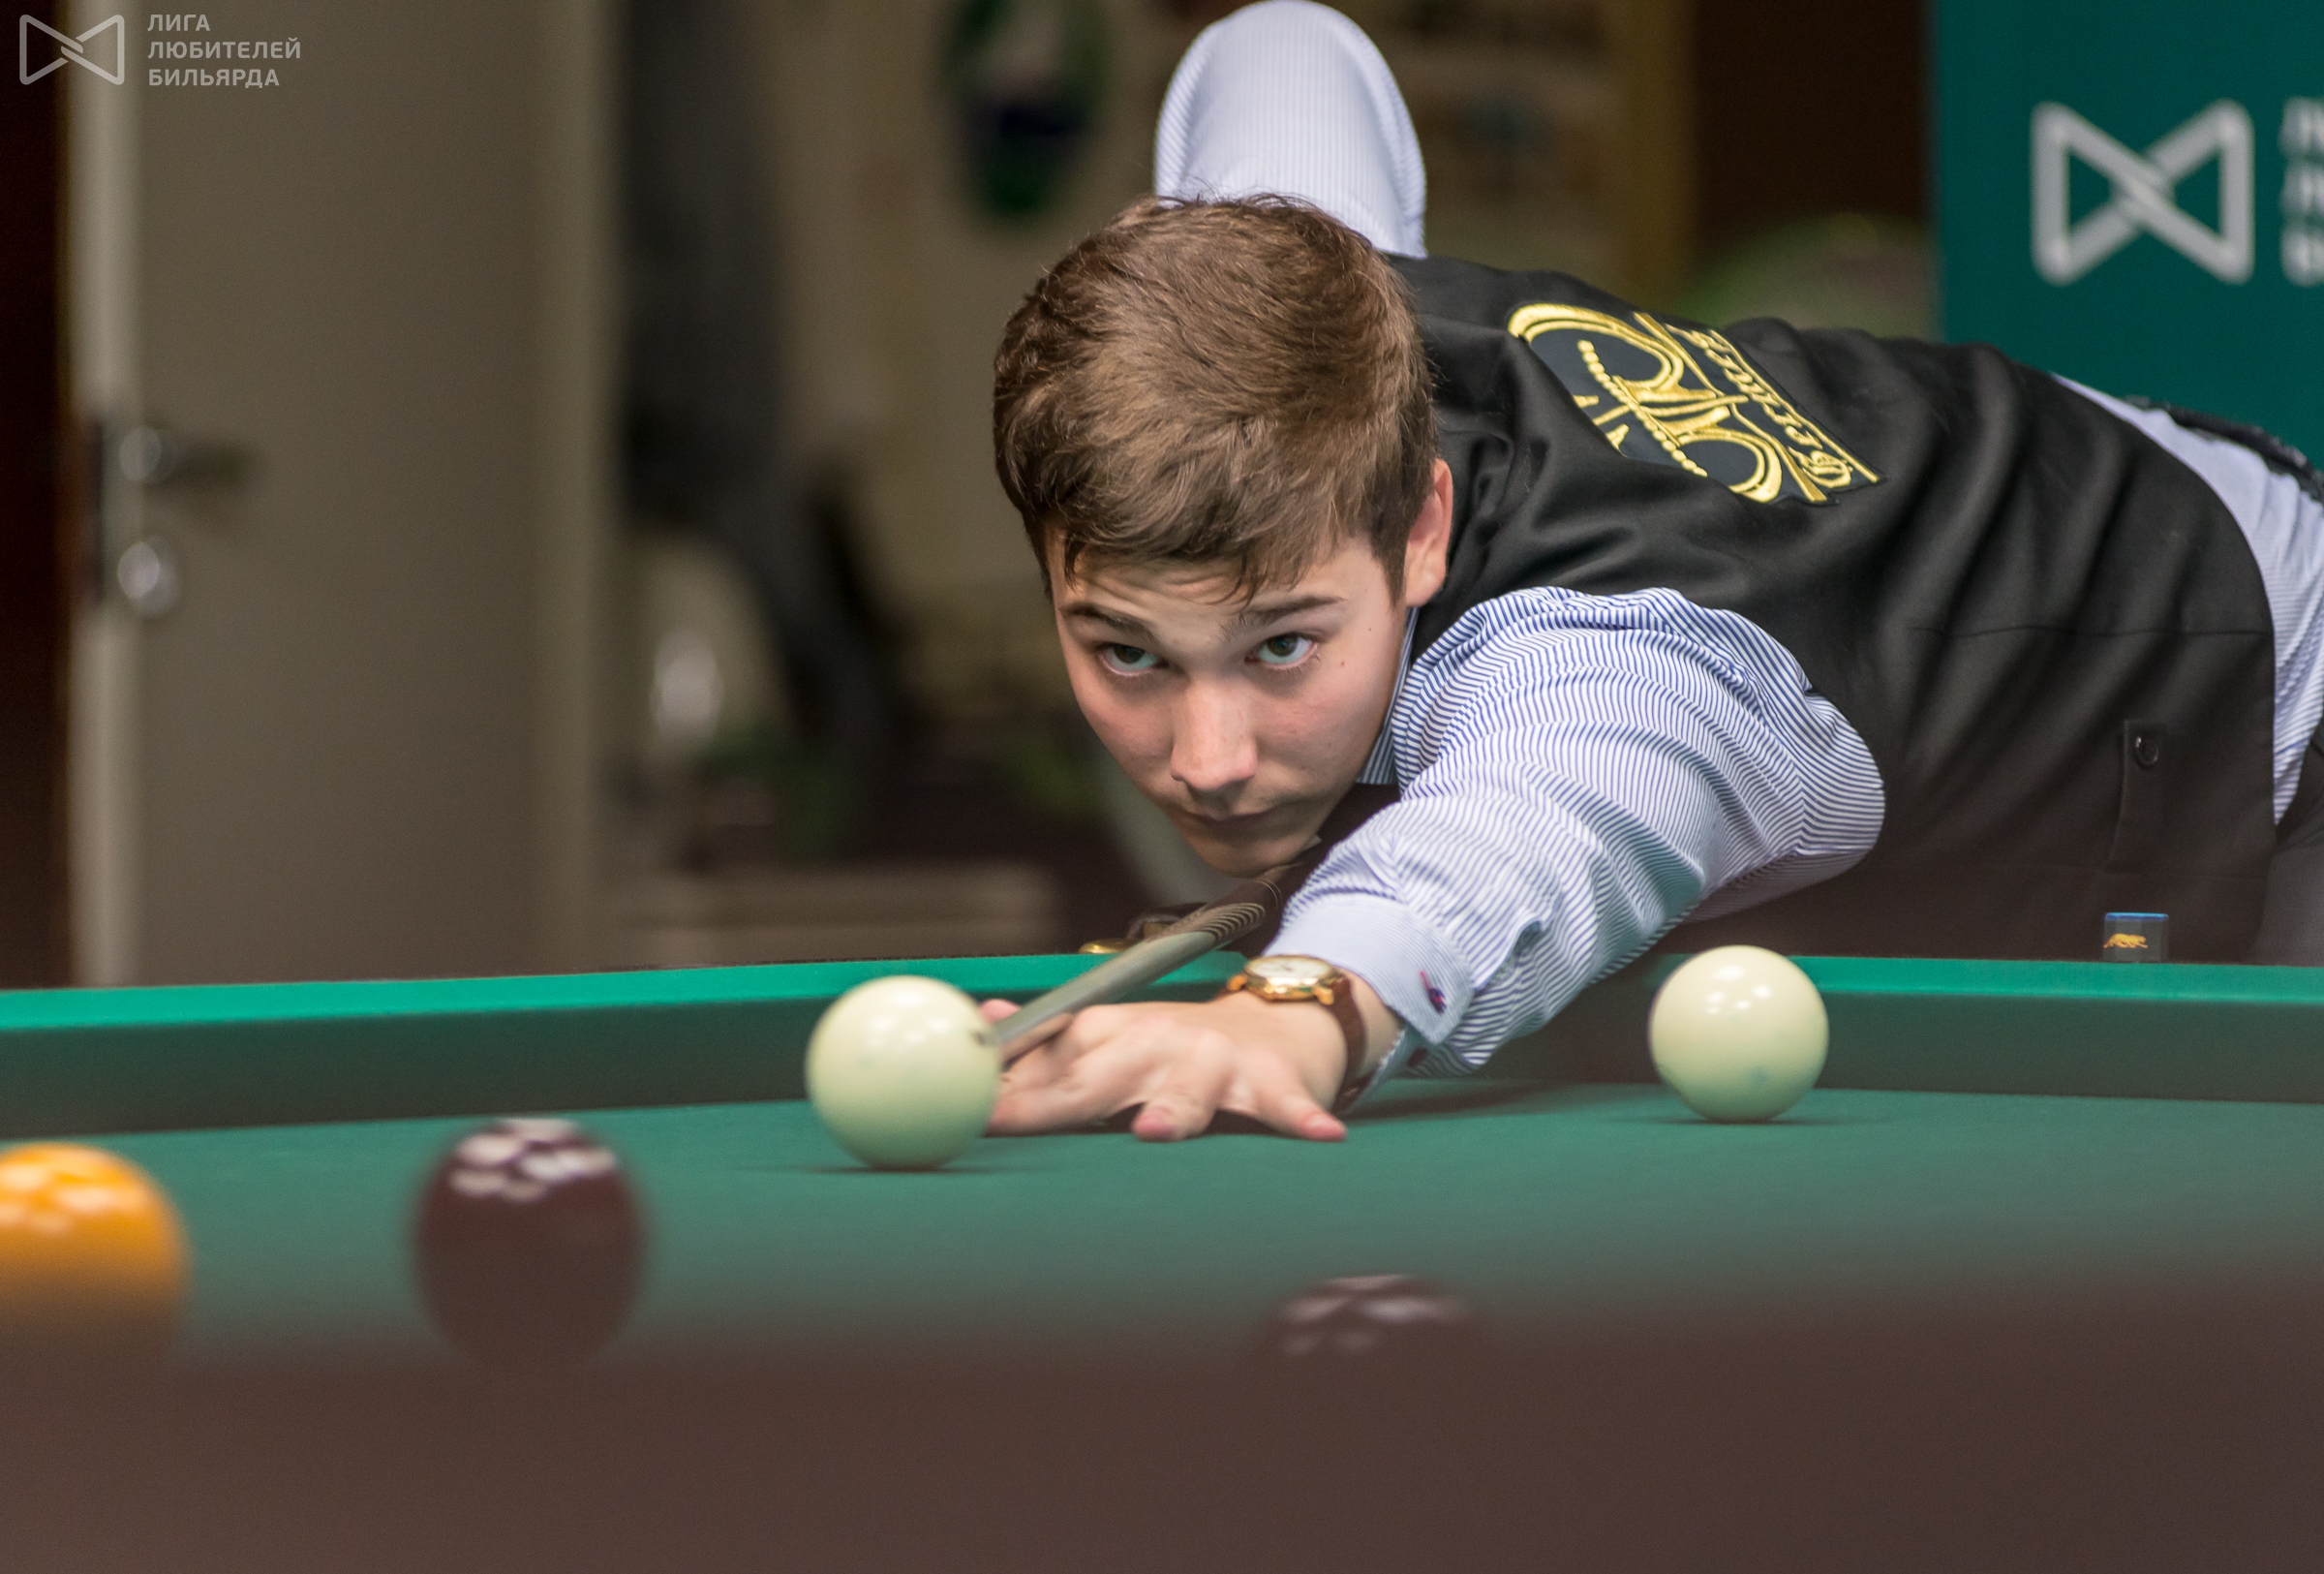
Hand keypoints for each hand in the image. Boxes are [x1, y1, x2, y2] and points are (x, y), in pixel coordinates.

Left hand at [980, 977, 1395, 1142]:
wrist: (1281, 1018)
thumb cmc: (1177, 1045)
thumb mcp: (1110, 1033)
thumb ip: (1045, 1042)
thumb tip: (980, 1019)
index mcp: (1110, 1031)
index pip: (1047, 1061)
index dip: (1006, 1090)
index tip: (968, 1113)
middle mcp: (1157, 1041)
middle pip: (1099, 1077)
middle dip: (1056, 1101)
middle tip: (1017, 1122)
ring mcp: (1215, 1061)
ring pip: (1188, 1090)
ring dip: (1172, 1108)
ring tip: (1153, 1130)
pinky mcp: (1273, 1082)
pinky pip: (1286, 1107)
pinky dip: (1301, 1121)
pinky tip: (1319, 1136)